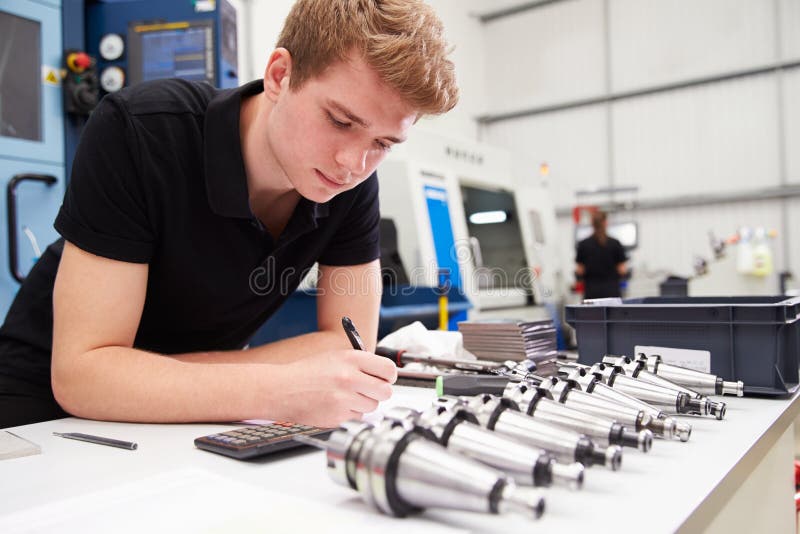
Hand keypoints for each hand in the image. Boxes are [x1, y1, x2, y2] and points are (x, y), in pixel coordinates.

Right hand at [270, 349, 397, 427]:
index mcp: (351, 359)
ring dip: (364, 404)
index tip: (386, 378)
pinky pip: (357, 418)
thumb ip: (360, 364)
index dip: (389, 376)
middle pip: (386, 392)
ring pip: (372, 406)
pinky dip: (350, 414)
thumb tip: (383, 375)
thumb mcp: (335, 357)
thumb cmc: (307, 373)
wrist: (282, 389)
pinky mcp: (338, 417)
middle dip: (379, 392)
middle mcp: (350, 378)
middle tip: (369, 390)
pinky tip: (336, 405)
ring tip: (346, 397)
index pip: (389, 369)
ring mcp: (344, 399)